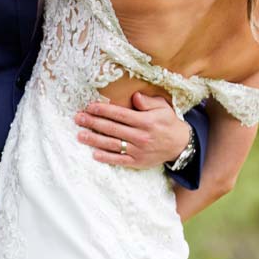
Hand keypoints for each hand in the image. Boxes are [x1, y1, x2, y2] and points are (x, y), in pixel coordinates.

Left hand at [73, 92, 190, 168]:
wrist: (181, 145)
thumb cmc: (168, 123)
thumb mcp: (162, 107)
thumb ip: (148, 101)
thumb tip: (134, 96)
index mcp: (145, 121)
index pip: (120, 114)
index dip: (103, 110)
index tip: (89, 107)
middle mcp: (140, 136)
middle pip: (112, 129)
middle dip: (93, 123)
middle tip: (78, 118)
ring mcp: (138, 151)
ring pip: (112, 145)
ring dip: (94, 140)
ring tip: (80, 135)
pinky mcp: (138, 162)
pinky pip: (119, 160)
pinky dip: (106, 157)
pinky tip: (94, 154)